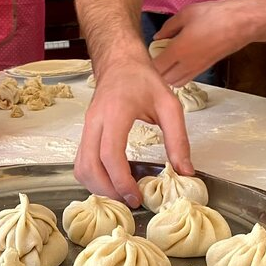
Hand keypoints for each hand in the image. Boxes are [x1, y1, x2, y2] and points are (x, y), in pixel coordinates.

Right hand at [74, 59, 193, 207]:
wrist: (119, 63)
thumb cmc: (143, 80)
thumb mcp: (170, 105)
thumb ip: (178, 139)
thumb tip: (185, 172)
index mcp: (115, 113)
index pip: (109, 154)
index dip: (120, 180)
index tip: (136, 196)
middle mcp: (94, 122)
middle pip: (89, 165)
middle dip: (106, 190)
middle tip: (128, 202)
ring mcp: (86, 128)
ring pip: (80, 167)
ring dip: (96, 187)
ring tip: (120, 196)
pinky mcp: (84, 134)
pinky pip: (80, 162)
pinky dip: (92, 178)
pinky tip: (111, 183)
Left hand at [153, 0, 254, 85]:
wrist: (242, 23)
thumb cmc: (216, 15)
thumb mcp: (187, 13)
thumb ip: (168, 27)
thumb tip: (157, 37)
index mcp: (179, 50)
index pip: (155, 67)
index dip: (147, 63)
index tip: (146, 53)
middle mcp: (186, 64)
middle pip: (163, 79)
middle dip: (155, 71)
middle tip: (153, 58)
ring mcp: (196, 69)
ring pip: (174, 82)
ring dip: (166, 76)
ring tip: (164, 62)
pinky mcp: (204, 69)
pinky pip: (185, 79)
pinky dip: (177, 76)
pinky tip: (177, 63)